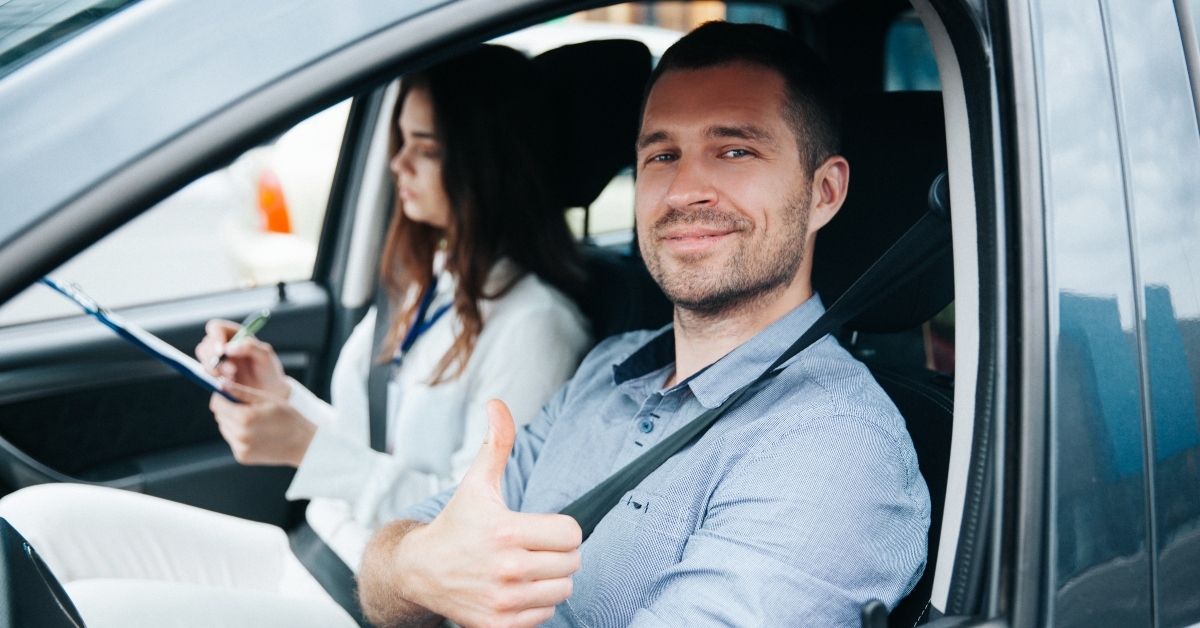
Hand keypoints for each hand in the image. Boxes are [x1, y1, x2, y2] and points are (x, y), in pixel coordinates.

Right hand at [195, 319, 289, 398]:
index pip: (215, 328)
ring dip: (217, 370)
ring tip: (234, 377)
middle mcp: (221, 345)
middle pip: (204, 346)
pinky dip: (216, 379)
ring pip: (204, 361)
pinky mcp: (214, 374)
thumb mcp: (264, 354)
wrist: (267, 390)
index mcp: (234, 334)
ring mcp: (215, 360)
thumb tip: (228, 348)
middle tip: (232, 370)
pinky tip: (231, 382)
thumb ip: (249, 346)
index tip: (222, 350)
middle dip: (215, 359)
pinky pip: (206, 375)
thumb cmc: (268, 369)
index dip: (215, 337)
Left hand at [209, 380, 316, 466]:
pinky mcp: (242, 457)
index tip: (229, 394)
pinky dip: (238, 435)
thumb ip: (241, 392)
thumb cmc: (288, 417)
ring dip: (232, 422)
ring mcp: (240, 448)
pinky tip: (255, 432)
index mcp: (245, 417)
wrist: (302, 443)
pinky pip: (232, 440)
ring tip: (253, 421)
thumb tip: (221, 383)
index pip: (216, 404)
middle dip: (228, 409)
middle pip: (219, 416)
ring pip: (224, 428)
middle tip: (247, 407)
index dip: (221, 396)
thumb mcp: (266, 399)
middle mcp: (240, 434)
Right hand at [361, 401, 581, 627]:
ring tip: (526, 567)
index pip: (571, 534)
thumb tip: (498, 405)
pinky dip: (536, 603)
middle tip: (534, 546)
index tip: (542, 527)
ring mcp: (504, 601)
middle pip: (572, 563)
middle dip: (558, 553)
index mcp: (506, 532)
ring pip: (563, 590)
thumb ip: (497, 444)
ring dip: (550, 579)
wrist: (420, 572)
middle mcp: (507, 570)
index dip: (561, 528)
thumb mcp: (476, 483)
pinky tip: (516, 589)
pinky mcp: (500, 626)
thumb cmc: (456, 525)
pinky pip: (545, 615)